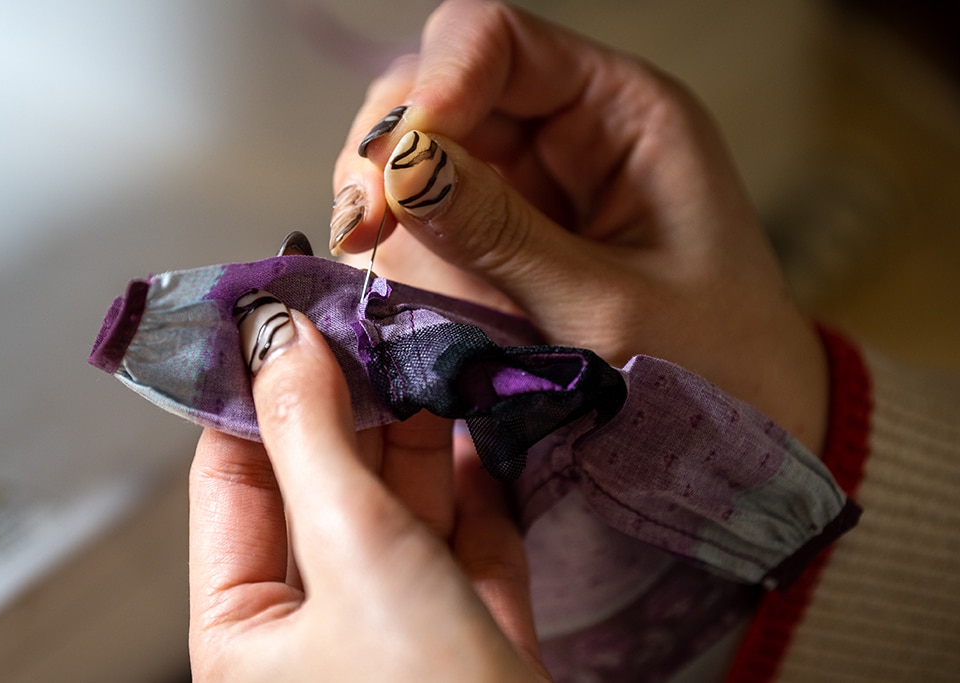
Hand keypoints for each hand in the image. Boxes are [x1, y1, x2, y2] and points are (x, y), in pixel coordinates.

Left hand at [188, 304, 549, 681]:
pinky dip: (474, 486)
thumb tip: (276, 335)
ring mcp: (401, 629)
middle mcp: (317, 626)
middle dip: (351, 399)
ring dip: (418, 430)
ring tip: (430, 348)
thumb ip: (313, 437)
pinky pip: (467, 543)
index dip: (253, 387)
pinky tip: (478, 426)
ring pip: (401, 507)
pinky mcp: (475, 633)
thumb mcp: (354, 553)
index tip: (279, 306)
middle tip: (376, 314)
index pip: (233, 477)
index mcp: (246, 625)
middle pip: (323, 482)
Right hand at [329, 0, 827, 453]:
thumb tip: (401, 167)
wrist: (744, 433)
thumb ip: (501, 234)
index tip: (396, 169)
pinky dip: (403, 262)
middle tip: (361, 231)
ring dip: (389, 216)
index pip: (499, 43)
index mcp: (623, 114)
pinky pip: (425, 229)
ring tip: (386, 275)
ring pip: (417, 164)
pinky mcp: (501, 246)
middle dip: (390, 156)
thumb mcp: (609, 306)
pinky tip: (412, 300)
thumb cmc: (715, 367)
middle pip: (437, 94)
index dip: (435, 84)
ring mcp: (529, 191)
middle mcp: (568, 136)